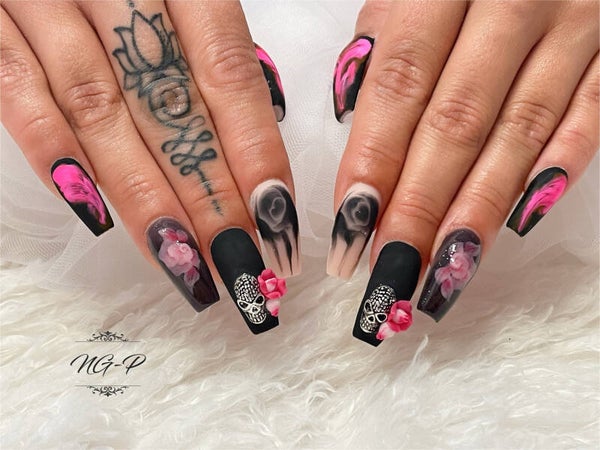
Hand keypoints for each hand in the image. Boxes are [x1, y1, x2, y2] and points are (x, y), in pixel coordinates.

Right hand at [0, 0, 297, 334]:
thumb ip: (209, 43)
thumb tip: (260, 122)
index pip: (228, 74)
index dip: (255, 151)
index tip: (278, 222)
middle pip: (171, 105)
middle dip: (210, 196)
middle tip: (243, 268)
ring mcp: (41, 0)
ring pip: (100, 110)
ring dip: (145, 196)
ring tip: (184, 266)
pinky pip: (16, 90)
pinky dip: (53, 150)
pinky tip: (93, 214)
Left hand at [328, 0, 598, 345]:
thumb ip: (384, 35)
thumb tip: (348, 110)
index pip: (399, 86)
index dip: (373, 162)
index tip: (350, 230)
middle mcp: (514, 1)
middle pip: (455, 123)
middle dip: (417, 207)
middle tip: (388, 272)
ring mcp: (576, 24)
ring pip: (521, 133)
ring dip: (476, 211)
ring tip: (441, 273)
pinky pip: (592, 116)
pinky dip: (557, 169)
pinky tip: (518, 222)